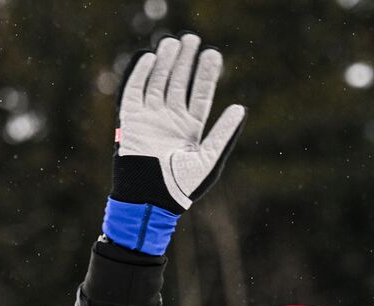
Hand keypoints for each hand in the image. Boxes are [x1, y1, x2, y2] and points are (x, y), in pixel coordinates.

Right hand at [113, 34, 245, 212]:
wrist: (151, 198)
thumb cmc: (182, 185)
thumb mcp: (209, 159)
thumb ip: (224, 133)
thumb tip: (241, 108)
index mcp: (190, 129)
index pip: (200, 95)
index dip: (206, 75)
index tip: (213, 54)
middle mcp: (171, 120)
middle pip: (179, 83)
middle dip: (186, 62)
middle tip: (192, 39)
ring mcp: (151, 118)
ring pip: (159, 82)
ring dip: (166, 63)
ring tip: (174, 42)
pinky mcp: (131, 119)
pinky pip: (135, 91)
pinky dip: (142, 74)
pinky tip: (151, 58)